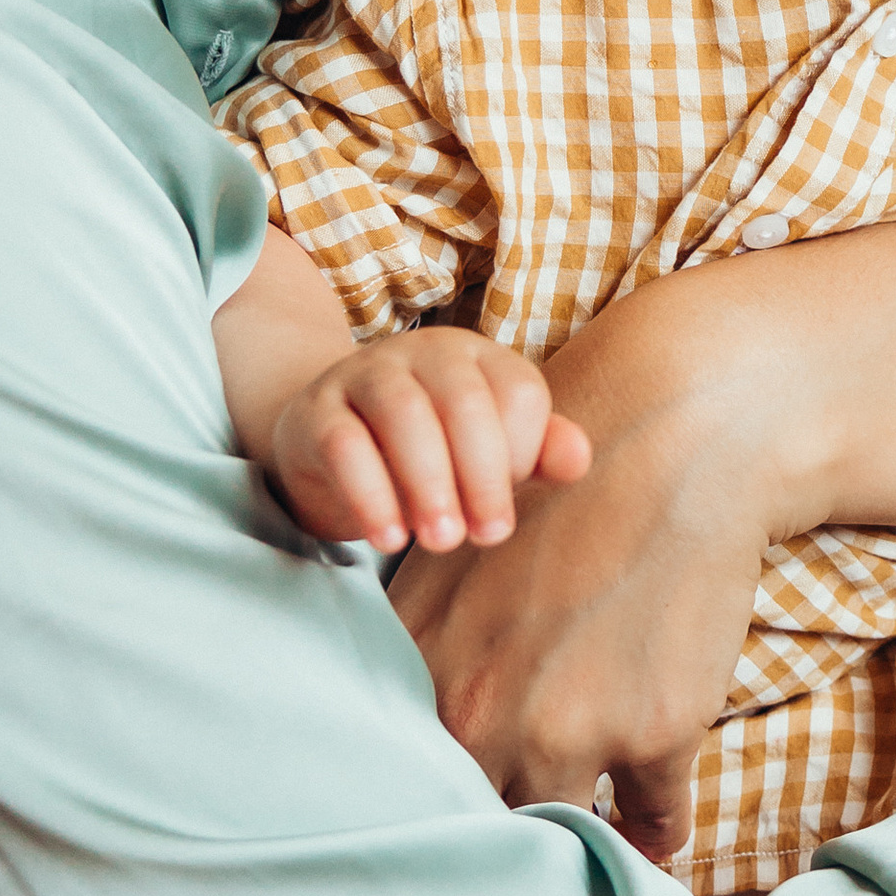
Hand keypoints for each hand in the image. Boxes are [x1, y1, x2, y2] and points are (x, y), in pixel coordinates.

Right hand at [269, 329, 589, 558]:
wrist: (327, 443)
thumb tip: (577, 460)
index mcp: (478, 357)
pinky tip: (389, 539)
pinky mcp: (317, 410)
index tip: (505, 511)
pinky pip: (344, 443)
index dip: (522, 454)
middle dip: (482, 475)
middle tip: (487, 537)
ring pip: (403, 414)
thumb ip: (538, 452)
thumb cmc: (429, 449)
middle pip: (463, 401)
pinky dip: (370, 495)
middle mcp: (425, 353)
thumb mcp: (488, 449)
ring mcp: (366, 374)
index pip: (518, 392)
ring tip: (442, 542)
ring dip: (429, 484)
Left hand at [389, 420, 771, 853]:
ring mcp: (572, 729)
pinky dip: (655, 836)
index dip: (438, 807)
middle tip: (519, 853)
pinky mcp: (657, 733)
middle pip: (481, 819)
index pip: (413, 781)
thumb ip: (430, 656)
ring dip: (581, 844)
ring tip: (591, 849)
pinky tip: (652, 835)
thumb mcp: (462, 566)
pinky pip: (655, 824)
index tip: (458, 824)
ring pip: (567, 831)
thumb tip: (408, 733)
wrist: (673, 446)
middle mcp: (485, 712)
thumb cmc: (564, 498)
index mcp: (427, 670)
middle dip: (503, 837)